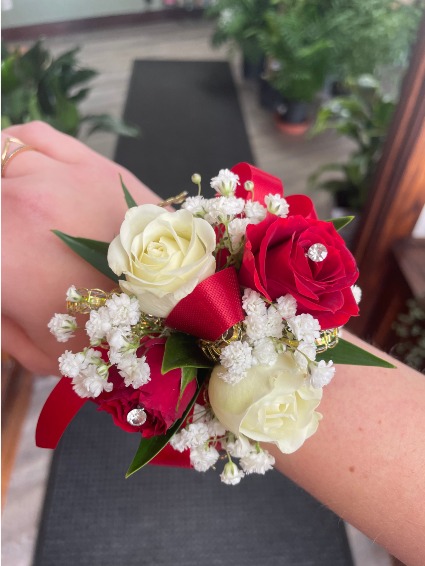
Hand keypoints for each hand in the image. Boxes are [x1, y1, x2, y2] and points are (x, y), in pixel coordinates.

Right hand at [2, 122, 159, 374]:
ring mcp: (57, 176)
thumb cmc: (117, 339)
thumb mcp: (44, 353)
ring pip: (2, 154)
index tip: (3, 271)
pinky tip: (18, 166)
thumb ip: (2, 327)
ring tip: (6, 201)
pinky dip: (16, 145)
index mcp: (0, 252)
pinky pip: (35, 136)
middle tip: (10, 239)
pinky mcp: (91, 165)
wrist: (185, 305)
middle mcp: (19, 201)